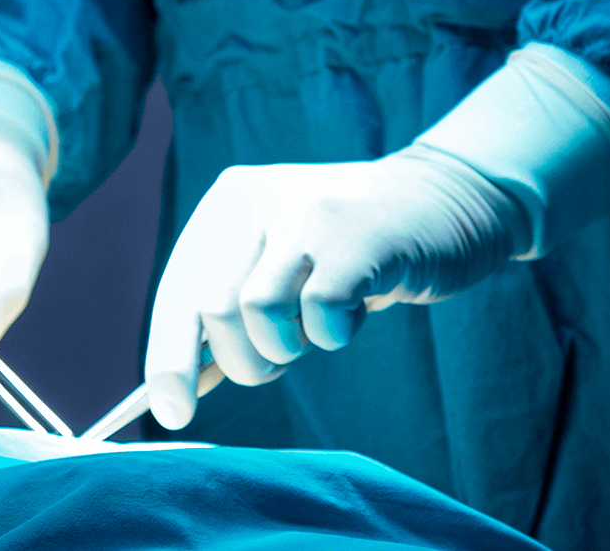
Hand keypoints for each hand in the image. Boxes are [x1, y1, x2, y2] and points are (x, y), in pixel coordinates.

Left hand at [144, 149, 523, 429]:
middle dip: (244, 359)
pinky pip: (320, 315)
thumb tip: (174, 391)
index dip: (168, 357)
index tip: (171, 412)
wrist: (441, 199)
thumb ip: (228, 315)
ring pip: (257, 313)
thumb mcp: (277, 266)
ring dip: (289, 347)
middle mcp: (257, 196)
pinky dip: (335, 333)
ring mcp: (306, 212)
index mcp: (228, 200)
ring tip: (320, 325)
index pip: (178, 289)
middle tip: (285, 355)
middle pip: (211, 307)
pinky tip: (357, 307)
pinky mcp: (357, 237)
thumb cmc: (348, 250)